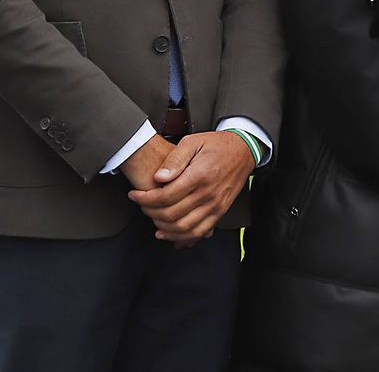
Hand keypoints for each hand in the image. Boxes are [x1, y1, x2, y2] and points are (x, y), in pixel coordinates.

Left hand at [128, 131, 254, 244]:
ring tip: (152, 218)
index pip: (165, 196)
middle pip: (171, 214)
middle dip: (150, 212)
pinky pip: (199, 232)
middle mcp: (208, 194)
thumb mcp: (193, 141)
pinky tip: (169, 233)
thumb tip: (159, 177)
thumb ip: (174, 159)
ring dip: (163, 228)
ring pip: (183, 228)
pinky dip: (181, 237)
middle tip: (141, 204)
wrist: (244, 150)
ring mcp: (215, 205)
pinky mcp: (220, 212)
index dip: (145, 199)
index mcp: (199, 175)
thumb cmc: (217, 145)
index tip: (134, 195)